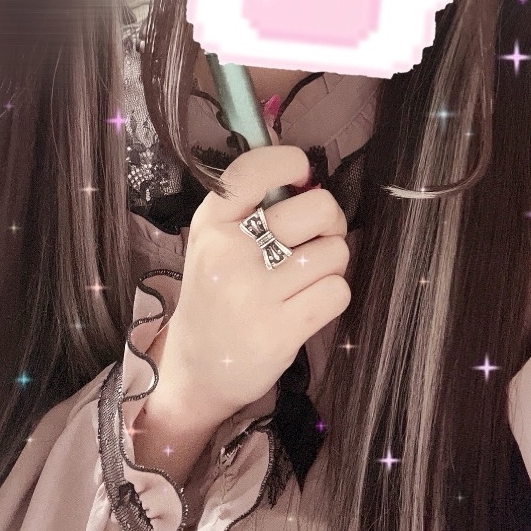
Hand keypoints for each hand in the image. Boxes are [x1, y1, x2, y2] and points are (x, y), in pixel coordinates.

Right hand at [156, 143, 350, 425]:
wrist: (194, 370)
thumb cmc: (216, 295)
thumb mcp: (214, 242)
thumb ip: (250, 208)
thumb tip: (305, 172)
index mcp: (211, 224)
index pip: (252, 171)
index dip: (288, 161)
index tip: (300, 174)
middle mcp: (229, 253)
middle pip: (316, 208)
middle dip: (331, 221)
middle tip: (318, 237)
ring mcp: (253, 293)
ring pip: (334, 251)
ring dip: (332, 264)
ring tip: (308, 277)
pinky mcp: (278, 331)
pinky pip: (337, 292)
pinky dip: (332, 295)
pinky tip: (308, 304)